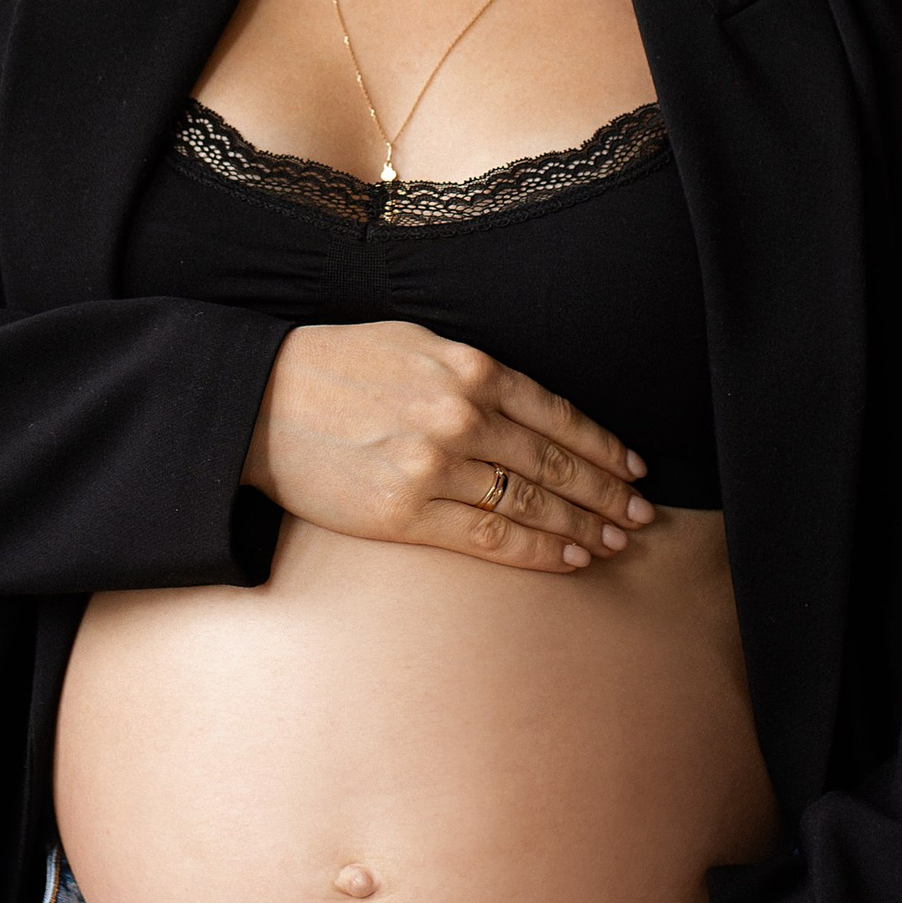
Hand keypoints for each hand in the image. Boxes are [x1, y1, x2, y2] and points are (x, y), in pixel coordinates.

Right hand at [243, 322, 651, 574]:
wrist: (260, 401)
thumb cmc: (336, 365)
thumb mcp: (414, 344)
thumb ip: (473, 371)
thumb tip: (529, 406)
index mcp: (467, 367)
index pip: (557, 414)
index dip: (603, 447)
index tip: (634, 468)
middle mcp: (461, 415)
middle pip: (554, 462)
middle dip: (606, 493)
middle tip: (641, 515)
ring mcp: (435, 466)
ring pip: (530, 503)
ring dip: (581, 526)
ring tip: (613, 542)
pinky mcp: (406, 512)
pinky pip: (489, 537)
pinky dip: (536, 550)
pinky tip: (568, 558)